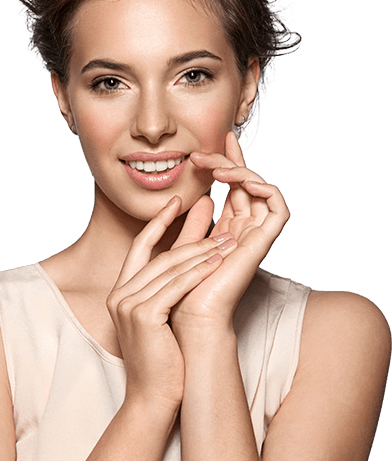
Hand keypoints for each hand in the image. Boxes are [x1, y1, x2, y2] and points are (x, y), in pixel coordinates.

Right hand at [107, 196, 237, 409]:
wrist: (152, 397)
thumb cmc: (162, 359)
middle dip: (191, 234)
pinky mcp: (143, 315)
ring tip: (226, 238)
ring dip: (201, 251)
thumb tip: (187, 263)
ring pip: (170, 267)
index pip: (140, 246)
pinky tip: (217, 261)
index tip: (178, 201)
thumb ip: (169, 286)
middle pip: (160, 254)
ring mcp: (128, 304)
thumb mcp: (162, 315)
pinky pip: (176, 286)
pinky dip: (198, 272)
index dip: (159, 222)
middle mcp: (120, 294)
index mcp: (121, 292)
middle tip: (214, 215)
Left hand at [169, 131, 289, 348]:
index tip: (210, 143)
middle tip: (202, 152)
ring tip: (216, 168)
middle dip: (228, 161)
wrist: (190, 318)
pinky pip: (278, 207)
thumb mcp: (184, 246)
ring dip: (241, 172)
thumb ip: (194, 223)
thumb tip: (198, 197)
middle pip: (246, 183)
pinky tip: (241, 181)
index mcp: (228, 230)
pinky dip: (265, 188)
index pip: (232, 187)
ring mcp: (256, 236)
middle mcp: (245, 230)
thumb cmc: (182, 289)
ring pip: (262, 189)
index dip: (225, 162)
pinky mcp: (263, 243)